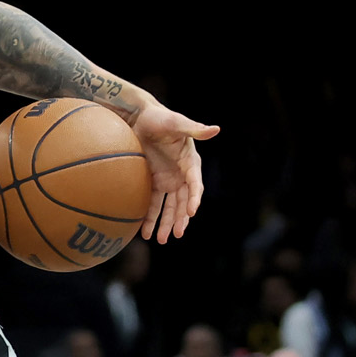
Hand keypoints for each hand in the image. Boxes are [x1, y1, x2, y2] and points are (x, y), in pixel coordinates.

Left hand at [131, 102, 219, 242]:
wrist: (139, 117)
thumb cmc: (160, 117)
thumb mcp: (176, 122)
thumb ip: (194, 129)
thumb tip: (216, 129)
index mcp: (190, 163)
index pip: (195, 184)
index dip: (194, 198)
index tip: (191, 212)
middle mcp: (181, 174)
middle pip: (182, 202)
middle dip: (180, 219)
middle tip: (176, 235)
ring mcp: (167, 179)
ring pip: (168, 207)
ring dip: (165, 223)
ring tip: (160, 240)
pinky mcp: (152, 181)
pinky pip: (151, 202)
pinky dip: (149, 217)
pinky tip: (144, 231)